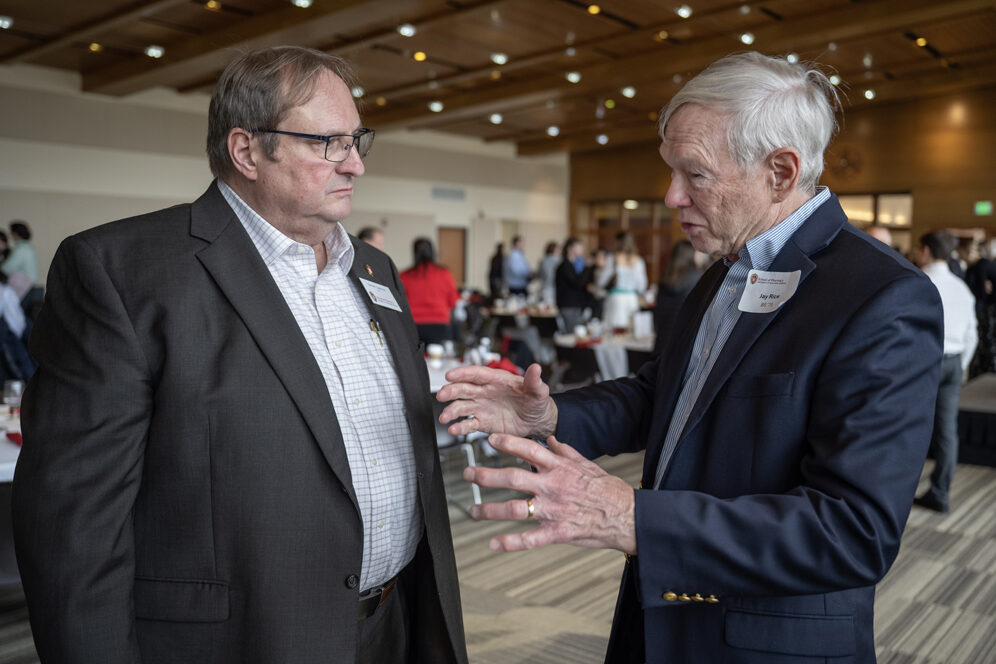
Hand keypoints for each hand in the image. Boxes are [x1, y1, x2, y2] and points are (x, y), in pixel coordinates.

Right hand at [437, 363, 557, 439]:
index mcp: (496, 380)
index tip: (450, 375)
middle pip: (463, 388)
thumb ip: (534, 381)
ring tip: (444, 418)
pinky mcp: (482, 422)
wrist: (536, 421)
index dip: (463, 373)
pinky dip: (460, 427)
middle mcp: (485, 392)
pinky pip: (468, 424)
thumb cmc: (535, 401)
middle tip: (441, 395)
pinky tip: (454, 430)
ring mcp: (482, 407)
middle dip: (451, 391)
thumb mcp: (538, 391)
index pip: (477, 374)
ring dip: (451, 411)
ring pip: (462, 407)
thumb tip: (536, 368)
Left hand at [463, 434, 635, 553]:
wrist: (627, 516)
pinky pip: (530, 539)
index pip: (530, 451)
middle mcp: (553, 487)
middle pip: (514, 478)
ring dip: (490, 510)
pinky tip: (494, 543)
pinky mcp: (557, 533)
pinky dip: (510, 543)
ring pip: (515, 509)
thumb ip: (565, 451)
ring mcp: (554, 510)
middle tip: (469, 474)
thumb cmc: (607, 490)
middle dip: (487, 476)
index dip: (509, 443)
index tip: (490, 439)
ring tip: (473, 510)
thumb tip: (550, 439)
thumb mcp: (587, 464)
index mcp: (560, 468)